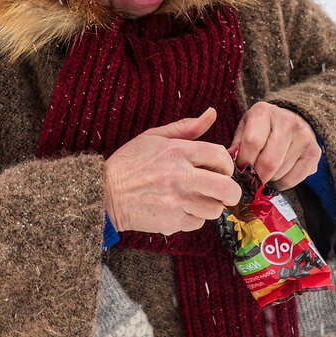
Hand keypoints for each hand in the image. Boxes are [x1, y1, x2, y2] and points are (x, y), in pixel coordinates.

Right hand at [104, 107, 241, 235]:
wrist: (104, 193)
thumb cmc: (129, 163)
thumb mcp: (154, 137)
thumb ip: (186, 127)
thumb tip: (211, 113)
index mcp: (176, 151)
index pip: (219, 155)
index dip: (226, 164)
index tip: (221, 169)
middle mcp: (179, 176)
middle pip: (226, 188)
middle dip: (232, 192)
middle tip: (226, 192)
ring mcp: (176, 201)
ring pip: (214, 209)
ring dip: (211, 205)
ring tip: (197, 199)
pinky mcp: (171, 222)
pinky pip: (197, 223)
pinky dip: (193, 218)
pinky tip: (180, 209)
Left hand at [231, 102, 320, 189]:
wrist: (292, 119)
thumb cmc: (262, 127)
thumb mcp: (245, 127)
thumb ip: (236, 145)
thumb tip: (228, 166)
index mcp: (264, 112)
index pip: (252, 142)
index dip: (244, 161)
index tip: (240, 169)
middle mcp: (287, 121)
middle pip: (269, 161)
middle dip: (256, 176)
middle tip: (251, 179)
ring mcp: (304, 136)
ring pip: (280, 172)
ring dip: (268, 179)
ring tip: (264, 172)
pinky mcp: (314, 152)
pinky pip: (293, 179)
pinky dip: (281, 184)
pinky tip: (277, 175)